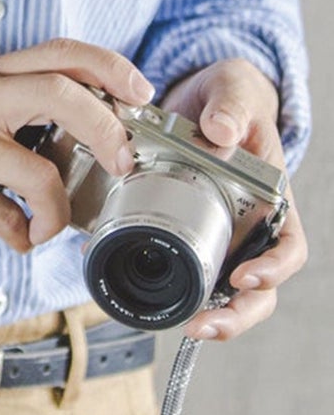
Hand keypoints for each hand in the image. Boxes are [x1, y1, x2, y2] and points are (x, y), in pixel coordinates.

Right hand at [0, 39, 154, 250]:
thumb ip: (7, 102)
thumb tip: (71, 129)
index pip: (63, 53)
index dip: (113, 70)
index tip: (139, 96)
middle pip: (65, 96)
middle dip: (108, 132)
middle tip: (119, 162)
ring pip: (39, 171)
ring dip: (59, 208)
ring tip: (51, 224)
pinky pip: (2, 215)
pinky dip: (21, 234)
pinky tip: (16, 238)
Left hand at [159, 58, 304, 341]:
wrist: (194, 104)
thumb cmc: (226, 99)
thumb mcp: (233, 88)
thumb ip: (232, 104)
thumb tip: (222, 131)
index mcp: (271, 201)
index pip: (288, 248)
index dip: (273, 269)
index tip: (245, 276)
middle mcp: (247, 230)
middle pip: (255, 290)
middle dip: (235, 316)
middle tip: (202, 325)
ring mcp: (215, 240)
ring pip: (216, 293)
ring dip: (202, 316)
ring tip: (179, 326)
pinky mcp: (179, 240)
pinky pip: (171, 272)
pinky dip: (154, 287)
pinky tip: (126, 289)